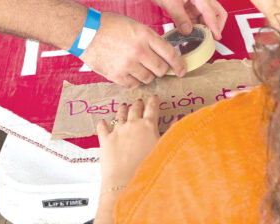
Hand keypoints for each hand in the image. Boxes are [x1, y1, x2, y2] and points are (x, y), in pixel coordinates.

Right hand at [80, 13, 183, 85]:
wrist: (85, 31)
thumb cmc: (109, 25)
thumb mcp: (135, 25)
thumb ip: (150, 39)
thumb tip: (163, 53)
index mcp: (145, 35)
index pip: (170, 53)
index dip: (179, 64)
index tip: (182, 69)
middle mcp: (139, 51)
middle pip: (161, 69)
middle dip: (162, 69)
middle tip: (157, 67)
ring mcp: (128, 64)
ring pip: (148, 78)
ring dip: (147, 75)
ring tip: (138, 67)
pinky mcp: (116, 75)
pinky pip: (133, 84)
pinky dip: (134, 80)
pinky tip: (129, 72)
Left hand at [95, 97, 160, 221]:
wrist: (126, 181)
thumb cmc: (148, 167)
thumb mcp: (163, 147)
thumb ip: (170, 131)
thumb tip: (176, 119)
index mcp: (148, 125)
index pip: (152, 107)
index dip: (153, 101)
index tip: (154, 97)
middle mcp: (132, 124)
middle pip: (135, 108)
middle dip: (138, 104)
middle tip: (139, 102)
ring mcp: (118, 131)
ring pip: (119, 114)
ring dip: (122, 109)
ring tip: (123, 106)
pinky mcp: (105, 140)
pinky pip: (102, 128)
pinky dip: (103, 124)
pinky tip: (102, 122)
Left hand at [142, 0, 226, 39]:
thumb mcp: (169, 1)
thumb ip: (179, 17)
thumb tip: (188, 31)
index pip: (210, 10)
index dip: (214, 25)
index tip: (216, 36)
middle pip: (216, 11)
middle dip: (216, 25)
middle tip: (212, 38)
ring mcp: (196, 1)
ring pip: (208, 16)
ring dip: (206, 27)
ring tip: (201, 39)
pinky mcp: (191, 7)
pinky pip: (198, 18)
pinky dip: (198, 27)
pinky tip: (193, 34)